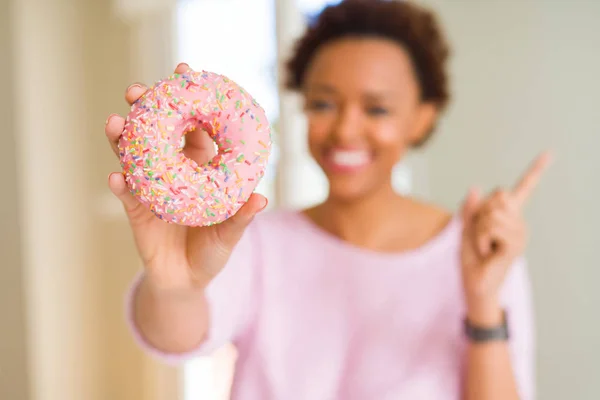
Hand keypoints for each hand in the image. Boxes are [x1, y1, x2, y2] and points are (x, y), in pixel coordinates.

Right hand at [104, 63, 266, 292]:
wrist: (186, 279)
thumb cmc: (212, 250)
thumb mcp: (230, 234)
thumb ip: (242, 218)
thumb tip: (262, 199)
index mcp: (199, 165)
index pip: (194, 125)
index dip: (189, 100)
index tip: (185, 71)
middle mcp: (173, 169)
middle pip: (156, 130)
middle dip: (145, 107)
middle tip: (136, 91)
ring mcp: (150, 186)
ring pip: (133, 154)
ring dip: (122, 138)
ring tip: (115, 124)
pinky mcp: (136, 209)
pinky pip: (126, 193)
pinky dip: (121, 184)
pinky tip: (117, 176)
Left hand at [460, 152, 551, 324]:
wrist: (474, 282)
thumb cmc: (471, 257)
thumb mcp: (465, 228)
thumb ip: (470, 209)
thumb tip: (474, 187)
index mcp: (508, 215)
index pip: (524, 189)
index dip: (536, 170)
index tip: (549, 153)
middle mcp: (519, 221)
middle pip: (498, 195)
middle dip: (481, 212)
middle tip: (480, 234)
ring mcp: (520, 233)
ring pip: (492, 212)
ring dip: (479, 229)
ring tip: (483, 245)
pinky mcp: (516, 244)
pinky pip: (491, 227)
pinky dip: (481, 238)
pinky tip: (488, 251)